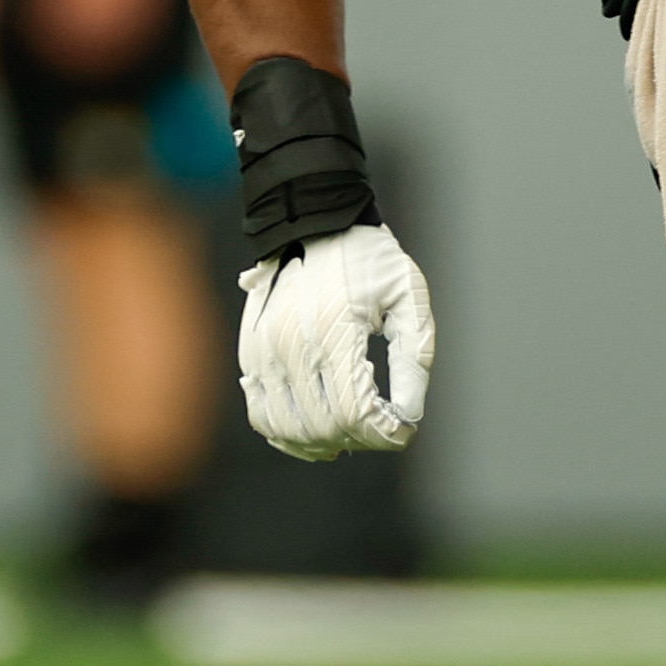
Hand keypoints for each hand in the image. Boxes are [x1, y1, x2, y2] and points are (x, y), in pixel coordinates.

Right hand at [234, 220, 435, 461]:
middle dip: (360, 439)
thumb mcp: (408, 297)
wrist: (314, 222)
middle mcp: (292, 345)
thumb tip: (409, 414)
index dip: (383, 433)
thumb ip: (413, 357)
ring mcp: (265, 352)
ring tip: (352, 437)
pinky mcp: (251, 354)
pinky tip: (315, 436)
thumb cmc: (370, 260)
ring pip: (287, 428)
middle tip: (383, 429)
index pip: (354, 411)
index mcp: (335, 330)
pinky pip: (260, 413)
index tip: (404, 430)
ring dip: (323, 443)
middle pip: (322, 426)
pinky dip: (287, 434)